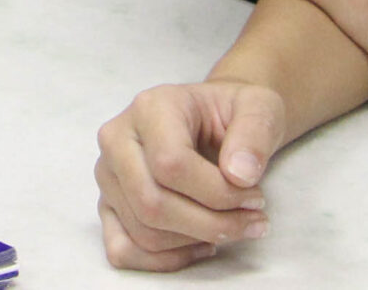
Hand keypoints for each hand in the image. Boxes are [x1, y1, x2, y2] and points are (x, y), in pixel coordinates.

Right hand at [93, 81, 282, 270]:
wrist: (215, 118)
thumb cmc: (233, 113)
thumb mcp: (259, 109)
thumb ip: (255, 134)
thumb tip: (240, 175)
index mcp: (149, 107)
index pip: (170, 164)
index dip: (217, 192)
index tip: (255, 198)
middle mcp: (117, 139)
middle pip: (152, 204)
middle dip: (211, 224)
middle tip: (252, 222)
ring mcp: (108, 174)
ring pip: (143, 232)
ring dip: (196, 241)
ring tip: (233, 228)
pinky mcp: (108, 203)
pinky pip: (123, 249)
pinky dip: (165, 260)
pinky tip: (201, 244)